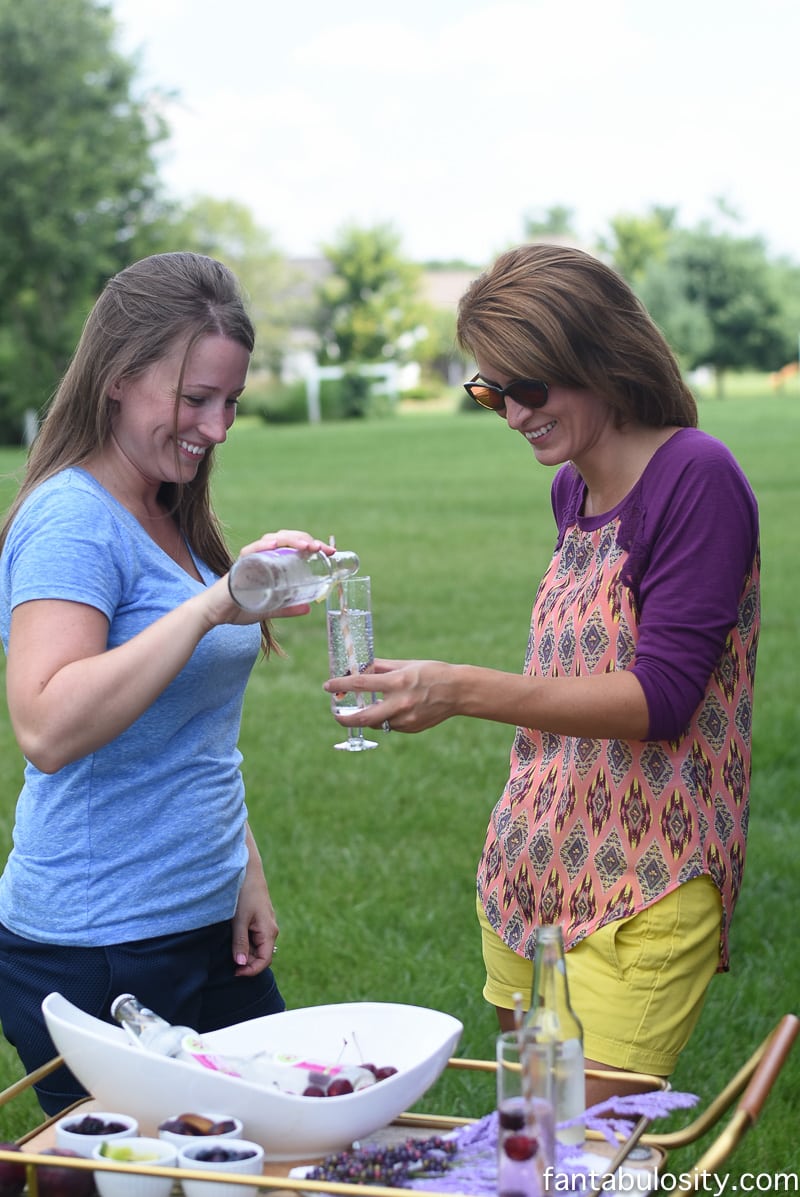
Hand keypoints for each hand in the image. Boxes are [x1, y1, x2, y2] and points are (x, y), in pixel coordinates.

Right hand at [204, 529, 335, 626]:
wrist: (213, 614)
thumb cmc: (237, 608)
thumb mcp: (269, 609)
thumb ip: (286, 608)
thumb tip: (308, 608)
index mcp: (270, 562)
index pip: (294, 546)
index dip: (313, 546)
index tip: (330, 551)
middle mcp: (262, 555)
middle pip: (287, 538)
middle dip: (307, 540)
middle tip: (324, 548)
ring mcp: (250, 558)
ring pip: (273, 540)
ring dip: (292, 540)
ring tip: (308, 546)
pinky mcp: (239, 564)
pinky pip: (251, 550)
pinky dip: (263, 546)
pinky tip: (275, 545)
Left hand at [232, 827, 278, 975]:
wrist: (247, 870)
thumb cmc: (244, 894)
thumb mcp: (239, 920)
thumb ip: (240, 943)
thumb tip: (241, 964)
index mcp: (269, 931)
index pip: (265, 961)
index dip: (250, 971)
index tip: (234, 972)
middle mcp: (270, 929)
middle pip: (260, 955)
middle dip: (245, 962)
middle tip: (228, 961)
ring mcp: (264, 924)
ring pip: (256, 947)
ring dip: (243, 951)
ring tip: (228, 947)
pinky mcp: (258, 919)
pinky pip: (253, 937)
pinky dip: (243, 942)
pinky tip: (232, 937)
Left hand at [323, 657, 456, 732]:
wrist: (458, 691)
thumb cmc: (432, 673)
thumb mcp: (407, 665)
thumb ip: (383, 667)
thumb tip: (361, 667)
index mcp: (397, 682)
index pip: (361, 684)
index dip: (340, 685)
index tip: (327, 686)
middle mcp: (400, 702)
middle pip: (363, 716)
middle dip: (344, 718)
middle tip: (336, 715)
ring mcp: (406, 718)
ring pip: (376, 722)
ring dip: (368, 716)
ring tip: (366, 708)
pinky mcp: (411, 728)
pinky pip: (391, 725)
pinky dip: (386, 718)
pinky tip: (393, 709)